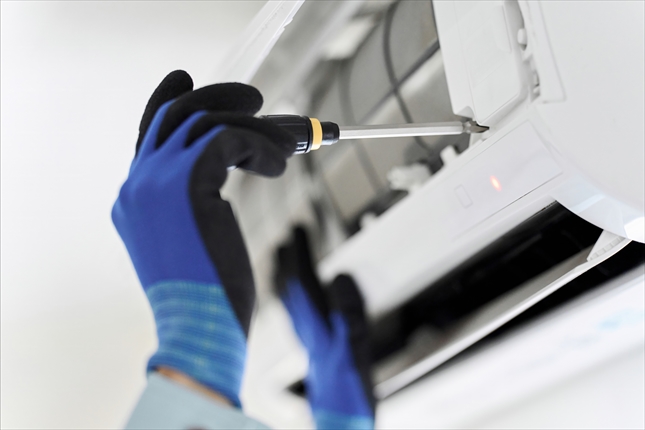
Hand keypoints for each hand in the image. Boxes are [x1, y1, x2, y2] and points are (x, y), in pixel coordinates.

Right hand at [112, 70, 295, 406]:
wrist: (199, 330)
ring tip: (292, 145)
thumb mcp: (194, 237)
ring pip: (208, 124)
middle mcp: (138, 184)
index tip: (188, 79)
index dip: (170, 99)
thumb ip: (197, 197)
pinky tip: (279, 167)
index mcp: (135, 198)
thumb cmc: (207, 294)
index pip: (149, 132)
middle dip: (218, 98)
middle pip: (176, 114)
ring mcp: (155, 182)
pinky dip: (261, 147)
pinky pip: (228, 140)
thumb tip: (236, 156)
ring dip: (257, 129)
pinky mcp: (185, 184)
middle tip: (256, 99)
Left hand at [275, 227, 374, 428]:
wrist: (342, 425)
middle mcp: (307, 331)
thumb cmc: (349, 396)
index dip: (300, 252)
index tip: (298, 228)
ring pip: (292, 301)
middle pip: (292, 288)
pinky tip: (299, 299)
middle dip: (290, 260)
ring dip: (288, 276)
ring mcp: (310, 342)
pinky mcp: (316, 352)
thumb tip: (340, 278)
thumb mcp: (356, 351)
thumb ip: (349, 314)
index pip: (303, 280)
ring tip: (285, 258)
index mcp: (316, 327)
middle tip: (290, 236)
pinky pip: (299, 314)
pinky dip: (296, 297)